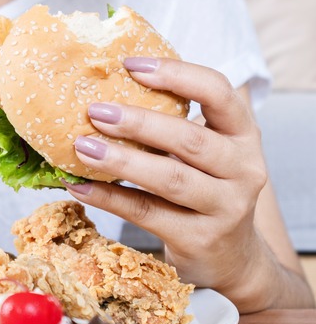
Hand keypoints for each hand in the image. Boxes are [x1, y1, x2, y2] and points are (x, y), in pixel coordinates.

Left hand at [63, 57, 267, 294]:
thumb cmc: (205, 192)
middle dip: (138, 122)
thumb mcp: (205, 155)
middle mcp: (244, 169)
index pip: (218, 93)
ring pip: (170, 178)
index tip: (130, 65)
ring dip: (121, 161)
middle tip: (95, 111)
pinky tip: (80, 187)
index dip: (176, 74)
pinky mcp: (200, 239)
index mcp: (243, 136)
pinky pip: (147, 213)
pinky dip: (109, 199)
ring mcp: (225, 208)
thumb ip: (173, 127)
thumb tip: (104, 93)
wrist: (231, 258)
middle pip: (190, 139)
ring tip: (82, 147)